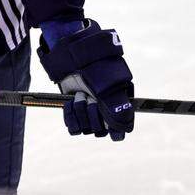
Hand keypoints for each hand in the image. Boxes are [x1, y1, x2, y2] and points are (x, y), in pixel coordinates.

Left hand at [37, 20, 133, 140]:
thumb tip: (124, 129)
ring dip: (80, 111)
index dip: (114, 131)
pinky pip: (73, 128)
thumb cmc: (95, 69)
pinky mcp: (75, 115)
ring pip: (85, 129)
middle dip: (92, 114)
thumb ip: (117, 107)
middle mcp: (104, 115)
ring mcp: (89, 116)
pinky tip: (70, 102)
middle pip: (100, 131)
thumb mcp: (108, 86)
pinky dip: (70, 116)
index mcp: (117, 108)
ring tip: (79, 95)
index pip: (119, 133)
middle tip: (89, 97)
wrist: (74, 61)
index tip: (107, 122)